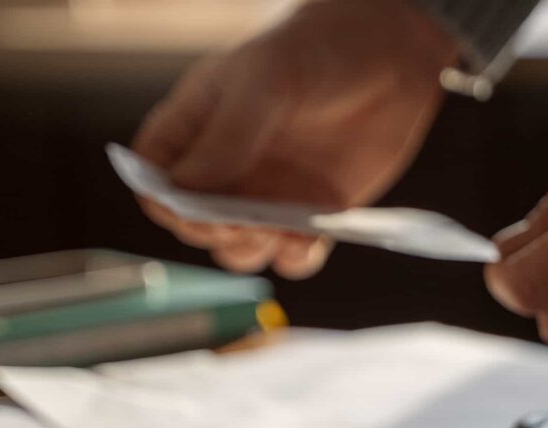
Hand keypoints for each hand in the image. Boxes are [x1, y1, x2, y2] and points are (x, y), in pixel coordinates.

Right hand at [133, 0, 456, 278]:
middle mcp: (229, 167)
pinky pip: (293, 255)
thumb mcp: (266, 80)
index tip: (189, 207)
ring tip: (274, 232)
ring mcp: (270, 193)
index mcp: (198, 127)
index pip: (156, 177)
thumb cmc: (318, 49)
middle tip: (238, 223)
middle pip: (194, 223)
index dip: (163, 201)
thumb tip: (187, 192)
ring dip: (247, 251)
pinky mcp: (314, 213)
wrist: (391, 54)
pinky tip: (307, 241)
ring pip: (239, 248)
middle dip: (210, 231)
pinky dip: (294, 258)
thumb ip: (227, 135)